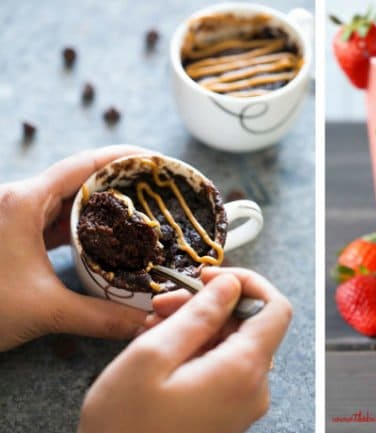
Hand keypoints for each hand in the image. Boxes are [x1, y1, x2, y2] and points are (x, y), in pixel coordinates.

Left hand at [0, 146, 149, 350]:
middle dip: (118, 182)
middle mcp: (18, 201)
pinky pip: (54, 220)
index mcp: (23, 202)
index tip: (155, 161)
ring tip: (137, 212)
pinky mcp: (12, 235)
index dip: (124, 158)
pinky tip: (103, 238)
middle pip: (78, 178)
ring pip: (66, 199)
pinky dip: (81, 225)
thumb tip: (145, 325)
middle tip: (154, 190)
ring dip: (100, 205)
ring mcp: (13, 217)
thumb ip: (101, 317)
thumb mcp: (46, 310)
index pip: (84, 164)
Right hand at [78, 268, 292, 432]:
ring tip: (153, 327)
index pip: (275, 308)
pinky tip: (162, 350)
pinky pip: (223, 369)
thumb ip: (199, 314)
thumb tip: (231, 285)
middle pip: (249, 325)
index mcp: (244, 370)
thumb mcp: (153, 356)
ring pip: (232, 345)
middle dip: (208, 305)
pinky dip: (197, 351)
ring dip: (197, 327)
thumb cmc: (124, 424)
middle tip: (161, 304)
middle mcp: (254, 388)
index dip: (248, 283)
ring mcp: (242, 405)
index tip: (208, 276)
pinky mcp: (228, 415)